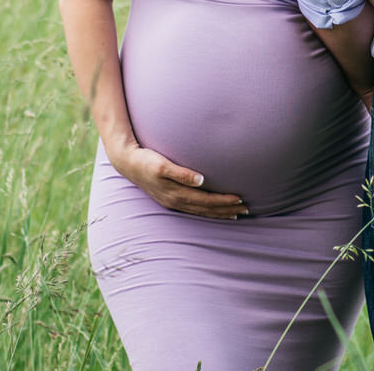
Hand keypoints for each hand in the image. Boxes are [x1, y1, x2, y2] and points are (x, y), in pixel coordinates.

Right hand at [108, 142, 247, 217]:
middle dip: (227, 210)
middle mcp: (176, 201)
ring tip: (236, 213)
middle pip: (207, 209)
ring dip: (219, 213)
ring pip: (201, 211)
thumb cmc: (146, 160)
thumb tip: (201, 180)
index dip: (224, 202)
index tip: (241, 199)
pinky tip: (214, 209)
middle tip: (247, 209)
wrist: (126, 163)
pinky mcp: (170, 198)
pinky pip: (194, 208)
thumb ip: (181, 173)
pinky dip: (207, 211)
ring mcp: (173, 202)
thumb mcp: (162, 164)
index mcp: (176, 194)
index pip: (206, 201)